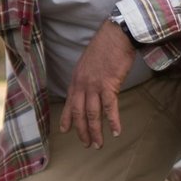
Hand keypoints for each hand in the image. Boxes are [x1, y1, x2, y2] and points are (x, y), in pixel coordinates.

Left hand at [60, 19, 136, 148]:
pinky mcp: (109, 85)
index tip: (64, 130)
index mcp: (76, 79)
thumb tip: (89, 88)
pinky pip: (109, 107)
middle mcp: (82, 84)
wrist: (115, 35)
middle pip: (79, 113)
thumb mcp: (88, 63)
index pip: (69, 103)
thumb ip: (86, 77)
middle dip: (82, 131)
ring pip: (92, 114)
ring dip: (95, 131)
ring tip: (99, 144)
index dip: (66, 118)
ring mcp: (94, 85)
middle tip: (87, 144)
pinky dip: (113, 121)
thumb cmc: (105, 47)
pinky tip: (116, 131)